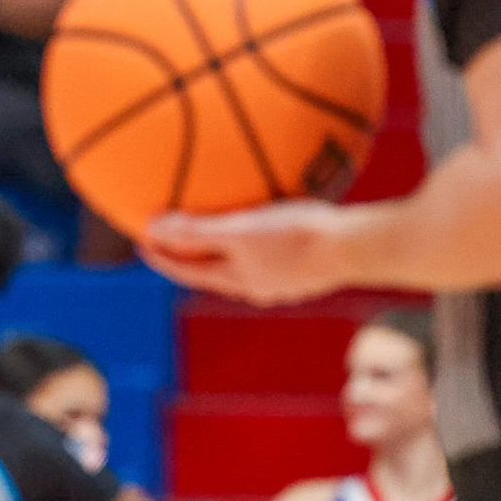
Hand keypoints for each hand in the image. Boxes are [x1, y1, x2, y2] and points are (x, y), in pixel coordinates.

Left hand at [138, 201, 355, 305]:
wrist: (360, 245)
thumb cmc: (300, 237)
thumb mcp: (241, 231)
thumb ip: (197, 231)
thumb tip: (151, 228)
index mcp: (240, 281)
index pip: (188, 272)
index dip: (161, 257)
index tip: (140, 240)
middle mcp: (260, 285)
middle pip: (213, 269)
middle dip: (191, 252)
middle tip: (171, 234)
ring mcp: (287, 277)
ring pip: (244, 260)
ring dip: (224, 244)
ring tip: (215, 223)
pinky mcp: (310, 262)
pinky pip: (271, 246)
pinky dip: (256, 234)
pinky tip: (267, 215)